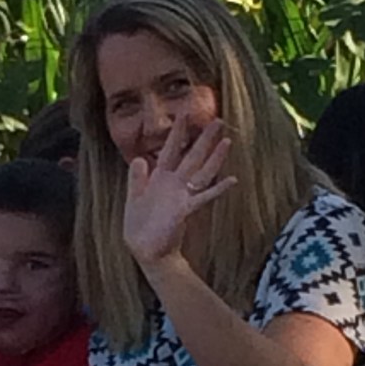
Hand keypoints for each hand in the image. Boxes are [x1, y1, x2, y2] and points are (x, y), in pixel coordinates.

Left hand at [123, 113, 235, 269]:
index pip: (170, 150)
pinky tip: (232, 180)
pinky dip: (217, 189)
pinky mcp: (185, 211)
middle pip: (192, 157)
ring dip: (214, 158)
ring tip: (227, 141)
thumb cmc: (139, 229)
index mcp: (160, 179)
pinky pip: (203, 197)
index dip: (177, 132)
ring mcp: (182, 196)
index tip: (183, 113)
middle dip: (203, 139)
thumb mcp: (132, 200)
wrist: (146, 252)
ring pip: (201, 172)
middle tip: (217, 120)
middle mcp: (174, 185)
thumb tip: (139, 159)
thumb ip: (136, 180)